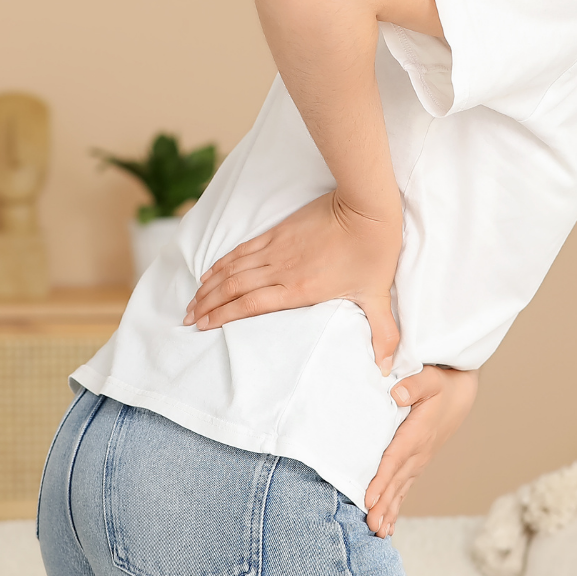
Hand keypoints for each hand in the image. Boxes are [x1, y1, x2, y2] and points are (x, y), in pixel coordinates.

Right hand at [184, 190, 402, 373]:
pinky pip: (242, 250)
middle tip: (188, 319)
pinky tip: (211, 271)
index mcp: (299, 290)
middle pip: (233, 289)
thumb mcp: (377, 296)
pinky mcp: (278, 232)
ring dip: (209, 286)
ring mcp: (276, 249)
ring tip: (192, 300)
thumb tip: (388, 368)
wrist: (366, 207)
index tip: (202, 327)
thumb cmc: (373, 252)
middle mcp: (280, 270)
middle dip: (207, 305)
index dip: (223, 317)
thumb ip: (382, 333)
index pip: (250, 306)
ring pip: (233, 270)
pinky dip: (223, 262)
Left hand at [363, 365, 477, 537]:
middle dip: (384, 505)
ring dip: (389, 511)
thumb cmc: (441, 382)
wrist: (460, 393)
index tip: (369, 498)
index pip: (395, 459)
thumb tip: (397, 393)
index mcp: (417, 433)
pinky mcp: (418, 463)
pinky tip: (388, 525)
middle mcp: (419, 452)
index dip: (382, 479)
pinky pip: (405, 488)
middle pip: (397, 482)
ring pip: (401, 489)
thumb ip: (414, 385)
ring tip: (378, 532)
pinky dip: (396, 507)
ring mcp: (420, 460)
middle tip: (371, 527)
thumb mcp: (429, 378)